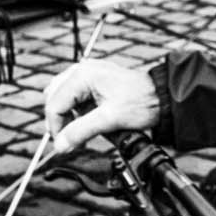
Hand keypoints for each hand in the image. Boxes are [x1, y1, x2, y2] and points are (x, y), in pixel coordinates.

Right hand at [43, 58, 160, 157]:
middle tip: (71, 140)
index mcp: (82, 75)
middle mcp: (81, 70)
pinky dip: (76, 110)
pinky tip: (87, 121)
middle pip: (54, 99)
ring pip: (61, 97)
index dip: (56, 128)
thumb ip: (81, 131)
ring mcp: (87, 73)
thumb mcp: (109, 120)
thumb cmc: (141, 102)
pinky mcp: (93, 80)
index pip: (54, 104)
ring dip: (67, 116)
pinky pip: (74, 96)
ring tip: (81, 131)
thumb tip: (60, 145)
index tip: (64, 145)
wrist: (161, 96)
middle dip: (60, 121)